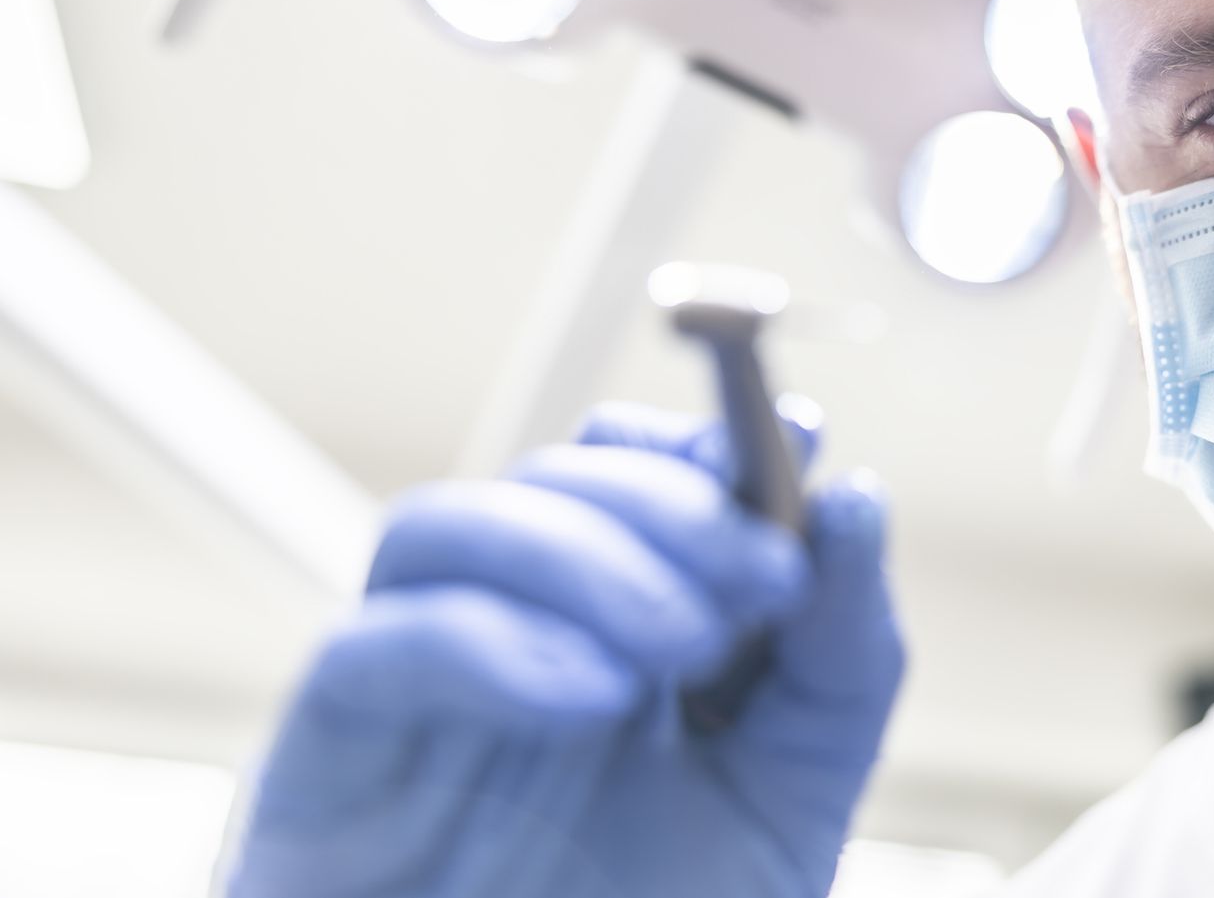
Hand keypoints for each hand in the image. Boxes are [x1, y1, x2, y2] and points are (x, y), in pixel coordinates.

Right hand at [220, 402, 904, 897]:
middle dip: (671, 503)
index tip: (800, 438)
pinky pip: (373, 647)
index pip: (633, 472)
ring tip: (683, 644)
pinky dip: (491, 645)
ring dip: (583, 555)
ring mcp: (413, 692)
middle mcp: (507, 639)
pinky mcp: (329, 760)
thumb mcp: (792, 802)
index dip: (709, 439)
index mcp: (613, 635)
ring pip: (447, 526)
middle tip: (765, 576)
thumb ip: (838, 661)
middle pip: (550, 481)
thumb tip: (857, 502)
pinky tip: (593, 699)